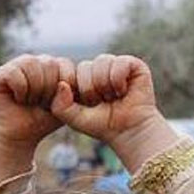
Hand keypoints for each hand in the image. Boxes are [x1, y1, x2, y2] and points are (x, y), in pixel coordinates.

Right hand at [0, 55, 74, 185]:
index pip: (65, 64)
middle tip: (40, 103)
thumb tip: (63, 85)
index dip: (64, 86)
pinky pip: (15, 73)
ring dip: (34, 90)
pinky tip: (18, 99)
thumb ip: (69, 95)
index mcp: (50, 66)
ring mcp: (15, 66)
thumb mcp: (64, 107)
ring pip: (31, 64)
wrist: (19, 137)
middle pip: (49, 63)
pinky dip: (20, 90)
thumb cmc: (42, 121)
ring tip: (30, 101)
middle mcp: (33, 62)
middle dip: (48, 90)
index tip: (56, 103)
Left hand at [51, 54, 179, 171]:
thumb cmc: (102, 125)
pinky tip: (124, 91)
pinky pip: (119, 63)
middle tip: (104, 102)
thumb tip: (62, 84)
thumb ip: (60, 106)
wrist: (129, 131)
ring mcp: (115, 64)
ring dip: (106, 86)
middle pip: (85, 67)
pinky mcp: (133, 64)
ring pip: (101, 62)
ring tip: (113, 97)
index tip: (90, 105)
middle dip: (92, 90)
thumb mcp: (74, 119)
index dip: (80, 92)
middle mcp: (99, 68)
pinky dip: (119, 81)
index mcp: (83, 78)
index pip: (72, 72)